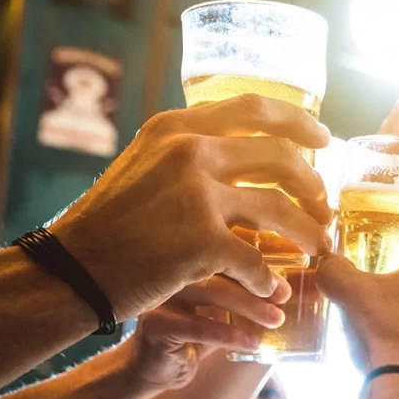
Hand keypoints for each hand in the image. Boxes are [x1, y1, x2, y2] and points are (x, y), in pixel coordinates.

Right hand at [49, 94, 332, 320]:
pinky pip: (256, 262)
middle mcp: (189, 152)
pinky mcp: (200, 243)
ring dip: (307, 233)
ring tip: (318, 248)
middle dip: (313, 184)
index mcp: (177, 127)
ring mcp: (196, 196)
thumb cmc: (112, 222)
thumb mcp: (146, 162)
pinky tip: (270, 290)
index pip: (254, 108)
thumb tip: (248, 150)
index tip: (324, 138)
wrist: (73, 269)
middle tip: (324, 204)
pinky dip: (267, 280)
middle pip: (280, 157)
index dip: (299, 122)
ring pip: (280, 211)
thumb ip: (190, 151)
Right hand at [123, 273, 290, 390]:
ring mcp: (161, 295)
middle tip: (283, 300)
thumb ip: (250, 299)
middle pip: (220, 268)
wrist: (157, 368)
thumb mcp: (226, 313)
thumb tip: (289, 292)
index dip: (260, 268)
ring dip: (248, 306)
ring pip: (210, 291)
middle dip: (256, 286)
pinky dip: (229, 334)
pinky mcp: (156, 323)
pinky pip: (198, 325)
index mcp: (189, 261)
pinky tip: (253, 342)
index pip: (228, 254)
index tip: (285, 286)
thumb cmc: (195, 335)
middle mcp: (173, 271)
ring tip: (275, 320)